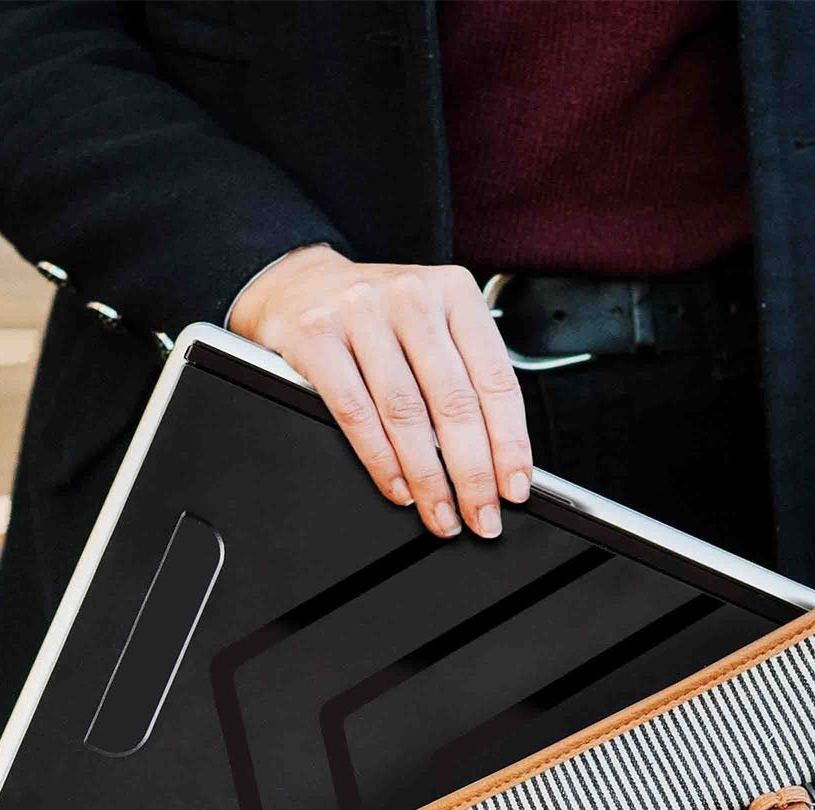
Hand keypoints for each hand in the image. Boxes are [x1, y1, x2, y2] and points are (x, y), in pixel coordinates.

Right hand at [229, 244, 531, 539]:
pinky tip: (399, 489)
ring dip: (429, 479)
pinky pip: (355, 413)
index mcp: (455, 293)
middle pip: (454, 402)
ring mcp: (361, 313)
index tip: (515, 488)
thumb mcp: (433, 328)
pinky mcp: (317, 336)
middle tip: (482, 518)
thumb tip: (497, 462)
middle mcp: (412, 297)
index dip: (511, 443)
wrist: (299, 286)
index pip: (496, 379)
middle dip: (473, 474)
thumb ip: (465, 377)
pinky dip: (381, 461)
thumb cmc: (380, 320)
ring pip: (406, 413)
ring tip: (442, 516)